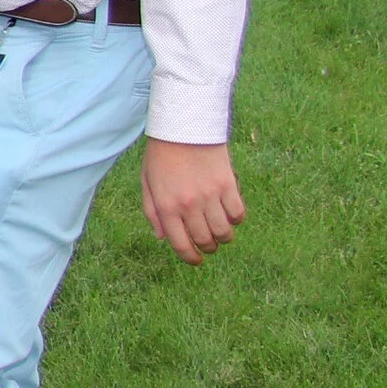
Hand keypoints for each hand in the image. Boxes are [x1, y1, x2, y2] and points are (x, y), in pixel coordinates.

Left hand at [139, 139, 245, 264]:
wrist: (183, 127)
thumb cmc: (162, 155)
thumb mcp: (147, 183)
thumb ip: (152, 212)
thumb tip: (162, 238)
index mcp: (166, 206)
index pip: (181, 244)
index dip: (190, 258)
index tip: (197, 260)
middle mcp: (188, 205)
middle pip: (205, 241)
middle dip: (208, 248)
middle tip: (209, 244)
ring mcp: (209, 196)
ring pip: (224, 232)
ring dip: (224, 237)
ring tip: (221, 232)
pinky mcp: (228, 185)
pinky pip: (238, 213)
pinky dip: (236, 219)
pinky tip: (230, 213)